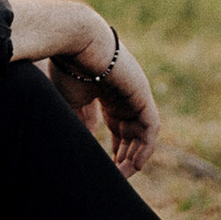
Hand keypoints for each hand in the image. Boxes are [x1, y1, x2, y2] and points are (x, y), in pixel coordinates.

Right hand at [50, 35, 159, 173]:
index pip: (119, 127)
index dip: (115, 149)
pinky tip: (135, 165)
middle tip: (115, 178)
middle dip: (125, 157)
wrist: (78, 41)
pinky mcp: (142, 95)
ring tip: (123, 176)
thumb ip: (83, 121)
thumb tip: (90, 142)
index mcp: (108, 93)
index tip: (106, 168)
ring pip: (142, 134)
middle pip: (131, 133)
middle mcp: (125, 95)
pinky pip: (150, 127)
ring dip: (134, 156)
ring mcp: (136, 95)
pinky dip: (146, 147)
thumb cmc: (69, 67)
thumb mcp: (73, 101)